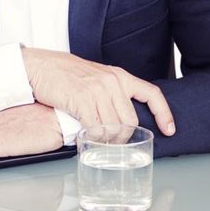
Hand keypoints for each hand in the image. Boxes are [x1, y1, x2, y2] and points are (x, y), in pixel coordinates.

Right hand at [21, 48, 173, 135]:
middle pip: (131, 121)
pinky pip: (96, 129)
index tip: (169, 130)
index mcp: (119, 76)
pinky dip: (94, 140)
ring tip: (99, 144)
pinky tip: (88, 141)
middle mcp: (112, 82)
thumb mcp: (96, 77)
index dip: (164, 113)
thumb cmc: (65, 74)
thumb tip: (121, 120)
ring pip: (114, 128)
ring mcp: (97, 90)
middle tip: (113, 144)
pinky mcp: (82, 100)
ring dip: (108, 142)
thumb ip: (111, 93)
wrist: (40, 66)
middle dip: (124, 138)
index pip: (151, 93)